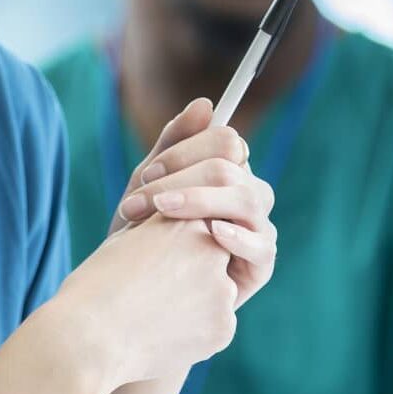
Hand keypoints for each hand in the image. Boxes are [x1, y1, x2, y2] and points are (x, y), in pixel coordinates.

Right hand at [56, 211, 238, 386]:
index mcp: (186, 223)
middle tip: (152, 297)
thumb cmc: (94, 288)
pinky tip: (162, 337)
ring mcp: (223, 292)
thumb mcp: (123, 242)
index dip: (171, 255)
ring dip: (193, 306)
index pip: (194, 234)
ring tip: (153, 318)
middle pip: (211, 264)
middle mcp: (212, 252)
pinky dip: (194, 334)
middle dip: (190, 278)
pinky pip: (214, 329)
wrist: (87, 338)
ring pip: (215, 298)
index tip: (147, 272)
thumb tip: (170, 228)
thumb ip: (156, 232)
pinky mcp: (224, 329)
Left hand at [109, 98, 277, 308]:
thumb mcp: (147, 186)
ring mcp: (256, 229)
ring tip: (165, 211)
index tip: (146, 175)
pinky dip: (238, 236)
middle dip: (183, 178)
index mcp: (226, 171)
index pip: (226, 141)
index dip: (186, 152)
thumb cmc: (140, 234)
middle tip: (140, 202)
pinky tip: (211, 232)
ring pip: (249, 198)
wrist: (130, 289)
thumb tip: (207, 104)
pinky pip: (262, 245)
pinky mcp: (260, 265)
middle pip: (233, 168)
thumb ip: (172, 145)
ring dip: (202, 200)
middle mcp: (246, 196)